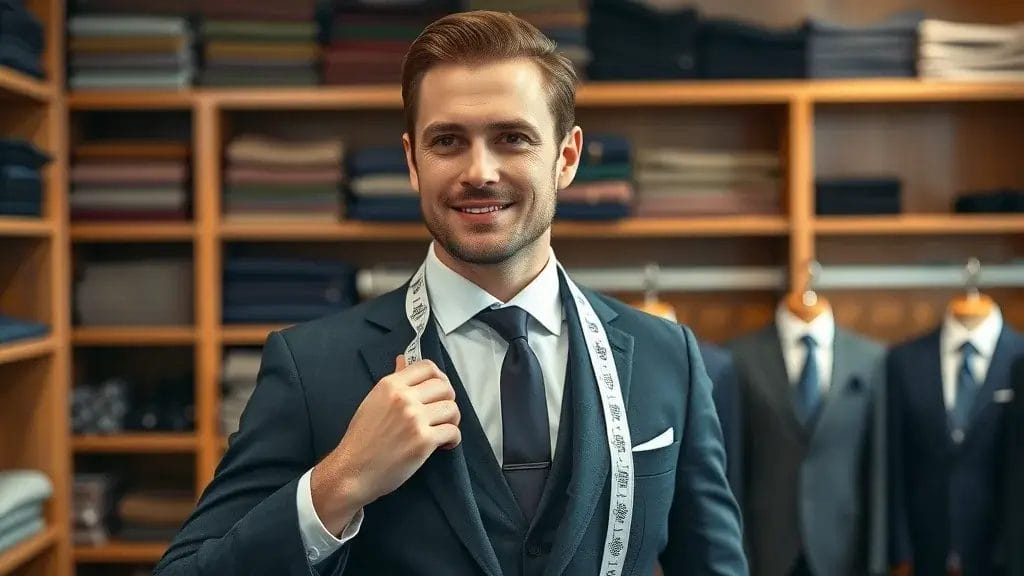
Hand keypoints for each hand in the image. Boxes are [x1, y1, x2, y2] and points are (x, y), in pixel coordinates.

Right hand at [310, 356, 460, 533]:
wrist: (352, 471)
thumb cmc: (362, 438)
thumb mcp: (373, 401)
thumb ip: (394, 380)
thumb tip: (403, 359)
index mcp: (390, 385)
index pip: (427, 367)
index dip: (439, 377)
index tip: (439, 390)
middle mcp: (403, 398)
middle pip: (445, 387)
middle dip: (448, 400)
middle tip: (441, 413)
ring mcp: (414, 419)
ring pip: (452, 409)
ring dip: (452, 420)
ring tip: (443, 429)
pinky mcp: (423, 441)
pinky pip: (453, 432)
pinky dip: (453, 439)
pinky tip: (443, 444)